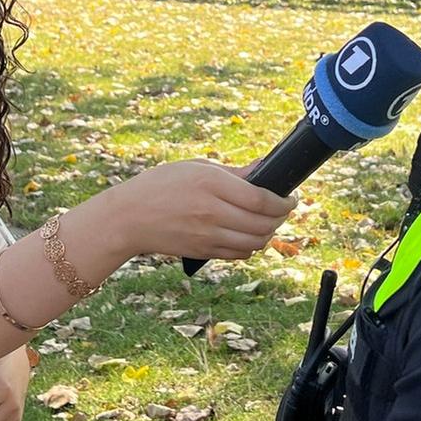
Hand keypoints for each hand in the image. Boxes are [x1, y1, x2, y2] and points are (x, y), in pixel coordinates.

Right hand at [71, 160, 295, 262]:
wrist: (129, 217)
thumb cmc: (161, 185)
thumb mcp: (197, 167)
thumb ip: (234, 172)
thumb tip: (265, 166)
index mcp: (211, 184)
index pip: (261, 199)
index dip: (284, 202)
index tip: (291, 197)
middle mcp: (212, 212)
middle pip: (263, 223)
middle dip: (280, 217)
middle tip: (282, 208)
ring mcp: (208, 236)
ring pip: (255, 242)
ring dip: (268, 233)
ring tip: (267, 221)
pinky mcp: (204, 252)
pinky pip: (240, 254)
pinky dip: (251, 246)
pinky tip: (248, 234)